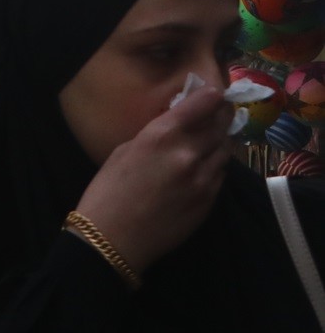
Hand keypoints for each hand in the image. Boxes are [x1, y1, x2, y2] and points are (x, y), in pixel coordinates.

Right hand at [74, 82, 233, 272]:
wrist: (112, 239)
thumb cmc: (106, 193)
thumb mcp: (122, 152)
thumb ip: (153, 137)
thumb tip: (174, 129)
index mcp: (161, 135)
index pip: (201, 104)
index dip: (210, 95)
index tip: (212, 92)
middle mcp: (189, 152)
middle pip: (220, 124)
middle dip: (221, 115)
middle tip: (220, 111)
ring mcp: (204, 178)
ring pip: (225, 150)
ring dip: (220, 141)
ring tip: (213, 138)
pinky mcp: (210, 199)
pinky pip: (221, 174)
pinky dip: (216, 165)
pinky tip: (205, 166)